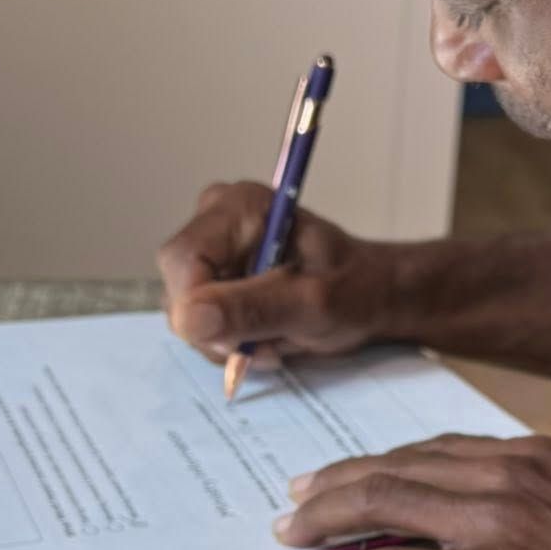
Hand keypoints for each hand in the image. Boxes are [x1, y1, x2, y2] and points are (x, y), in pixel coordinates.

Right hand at [159, 182, 395, 364]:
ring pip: (187, 315)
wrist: (370, 295)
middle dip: (220, 329)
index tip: (236, 340)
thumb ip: (252, 308)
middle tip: (271, 340)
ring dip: (229, 341)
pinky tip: (266, 337)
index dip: (197, 307)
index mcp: (239, 207)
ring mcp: (211, 252)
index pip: (182, 260)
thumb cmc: (354, 290)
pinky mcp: (212, 280)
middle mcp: (215, 222)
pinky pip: (200, 324)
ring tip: (276, 337)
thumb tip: (190, 318)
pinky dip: (232, 342)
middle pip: (179, 290)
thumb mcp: (312, 304)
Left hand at [273, 434, 550, 549]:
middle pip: (394, 470)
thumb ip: (543, 509)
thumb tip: (497, 533)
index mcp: (536, 457)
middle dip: (332, 488)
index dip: (376, 465)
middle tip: (291, 506)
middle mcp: (510, 476)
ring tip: (288, 539)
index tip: (338, 479)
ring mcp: (501, 524)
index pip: (432, 450)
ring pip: (383, 508)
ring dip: (324, 523)